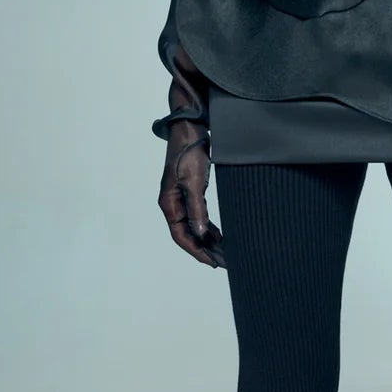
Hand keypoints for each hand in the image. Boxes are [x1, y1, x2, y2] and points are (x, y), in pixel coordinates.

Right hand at [158, 120, 225, 267]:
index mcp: (168, 203)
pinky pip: (197, 215)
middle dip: (203, 248)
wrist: (190, 129)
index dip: (196, 251)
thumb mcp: (194, 183)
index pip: (180, 236)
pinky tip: (218, 234)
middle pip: (186, 234)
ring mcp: (180, 197)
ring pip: (193, 226)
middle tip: (222, 261)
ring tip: (222, 251)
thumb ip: (197, 210)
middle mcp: (172, 203)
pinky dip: (208, 226)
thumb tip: (202, 235)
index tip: (212, 262)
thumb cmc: (189, 153)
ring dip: (206, 239)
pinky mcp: (190, 191)